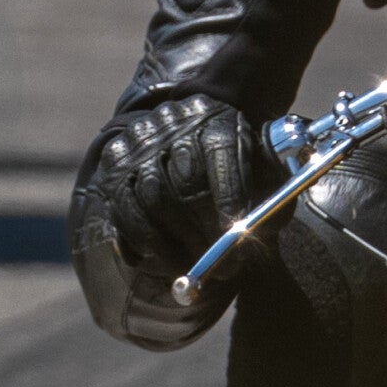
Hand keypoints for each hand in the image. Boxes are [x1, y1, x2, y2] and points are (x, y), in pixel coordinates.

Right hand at [87, 97, 266, 268]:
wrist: (191, 134)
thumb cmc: (235, 162)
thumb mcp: (262, 167)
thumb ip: (272, 193)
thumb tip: (263, 231)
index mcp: (214, 120)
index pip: (221, 155)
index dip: (231, 201)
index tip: (242, 242)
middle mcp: (171, 126)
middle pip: (186, 182)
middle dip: (208, 232)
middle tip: (226, 267)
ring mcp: (138, 147)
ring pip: (154, 200)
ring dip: (179, 243)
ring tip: (199, 267)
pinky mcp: (114, 170)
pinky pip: (126, 213)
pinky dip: (148, 243)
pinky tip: (168, 260)